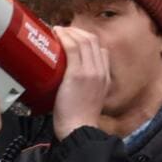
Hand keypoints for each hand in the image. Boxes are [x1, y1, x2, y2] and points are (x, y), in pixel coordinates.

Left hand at [51, 26, 109, 140]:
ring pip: (84, 40)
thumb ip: (84, 88)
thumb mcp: (89, 101)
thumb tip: (68, 82)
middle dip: (77, 32)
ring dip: (70, 31)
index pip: (100, 50)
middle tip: (63, 31)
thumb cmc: (79, 120)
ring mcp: (90, 71)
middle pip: (93, 41)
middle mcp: (100, 71)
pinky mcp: (77, 74)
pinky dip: (65, 37)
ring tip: (58, 31)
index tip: (74, 39)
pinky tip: (57, 33)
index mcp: (105, 78)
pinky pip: (73, 47)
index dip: (87, 40)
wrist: (79, 130)